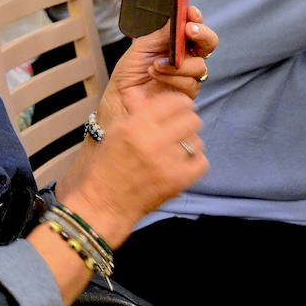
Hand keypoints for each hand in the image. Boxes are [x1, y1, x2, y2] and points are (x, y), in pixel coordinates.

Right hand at [57, 89, 206, 246]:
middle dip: (188, 122)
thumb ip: (142, 114)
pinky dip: (194, 162)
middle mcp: (153, 140)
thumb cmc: (107, 166)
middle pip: (192, 120)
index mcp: (136, 124)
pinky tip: (182, 164)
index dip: (181, 104)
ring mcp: (167, 162)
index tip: (180, 109)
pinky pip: (201, 162)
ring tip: (177, 150)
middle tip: (181, 129)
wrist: (104, 204)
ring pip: (197, 141)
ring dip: (189, 144)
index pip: (175, 102)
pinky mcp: (177, 181)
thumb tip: (169, 101)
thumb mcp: (117, 131)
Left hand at [98, 8, 217, 132]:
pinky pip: (189, 83)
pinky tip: (156, 74)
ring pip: (198, 66)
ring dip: (177, 63)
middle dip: (202, 35)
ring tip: (155, 63)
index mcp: (178, 42)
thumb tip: (177, 16)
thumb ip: (162, 33)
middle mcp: (187, 57)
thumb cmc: (131, 71)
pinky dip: (172, 77)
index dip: (196, 19)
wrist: (121, 97)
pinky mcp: (187, 93)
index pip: (195, 26)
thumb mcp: (142, 46)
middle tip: (189, 31)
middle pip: (208, 43)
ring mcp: (189, 75)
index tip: (190, 12)